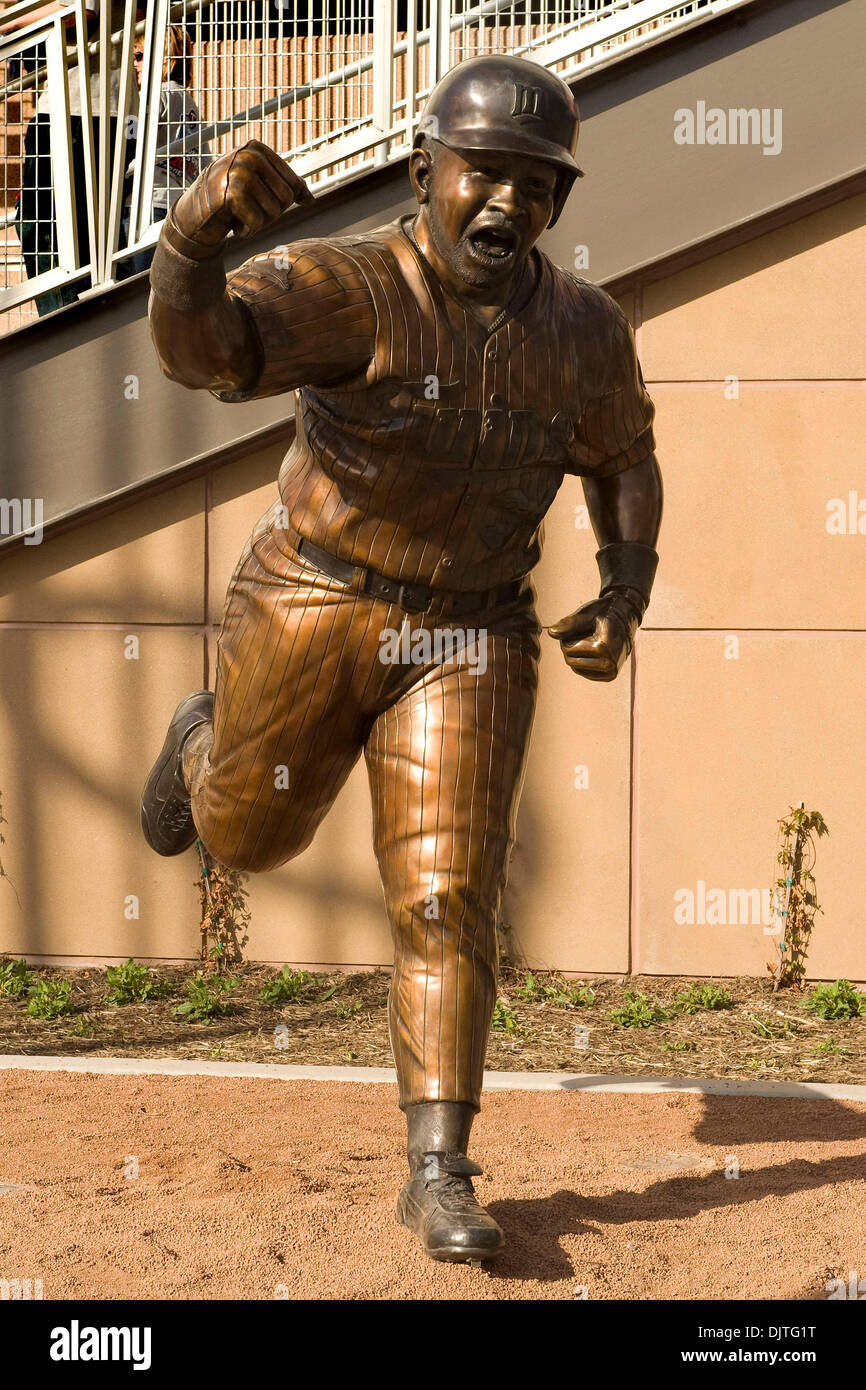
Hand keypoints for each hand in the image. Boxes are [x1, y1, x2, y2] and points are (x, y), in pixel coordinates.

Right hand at [170, 139, 314, 257]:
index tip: (259, 201)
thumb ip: (284, 188)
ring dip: (258, 223)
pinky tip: (233, 224)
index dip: (282, 203)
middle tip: (247, 210)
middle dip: (270, 214)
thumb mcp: (258, 187)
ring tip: (238, 215)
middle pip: (286, 198)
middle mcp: (248, 155)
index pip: (293, 184)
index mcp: (257, 149)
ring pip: (274, 212)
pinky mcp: (230, 194)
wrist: (194, 217)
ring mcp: (238, 172)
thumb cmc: (229, 201)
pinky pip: (258, 223)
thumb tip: (311, 200)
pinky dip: (248, 232)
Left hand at [546, 590, 641, 680]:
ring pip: (576, 668)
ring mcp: (610, 671)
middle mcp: (608, 663)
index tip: (580, 628)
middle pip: (571, 661)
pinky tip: (593, 651)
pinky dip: (584, 662)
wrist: (626, 617)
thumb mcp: (586, 614)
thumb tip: (551, 633)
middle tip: (584, 634)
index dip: (569, 637)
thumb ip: (569, 624)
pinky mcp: (610, 676)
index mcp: (603, 648)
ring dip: (578, 655)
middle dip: (571, 647)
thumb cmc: (605, 613)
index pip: (568, 649)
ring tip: (589, 641)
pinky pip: (585, 673)